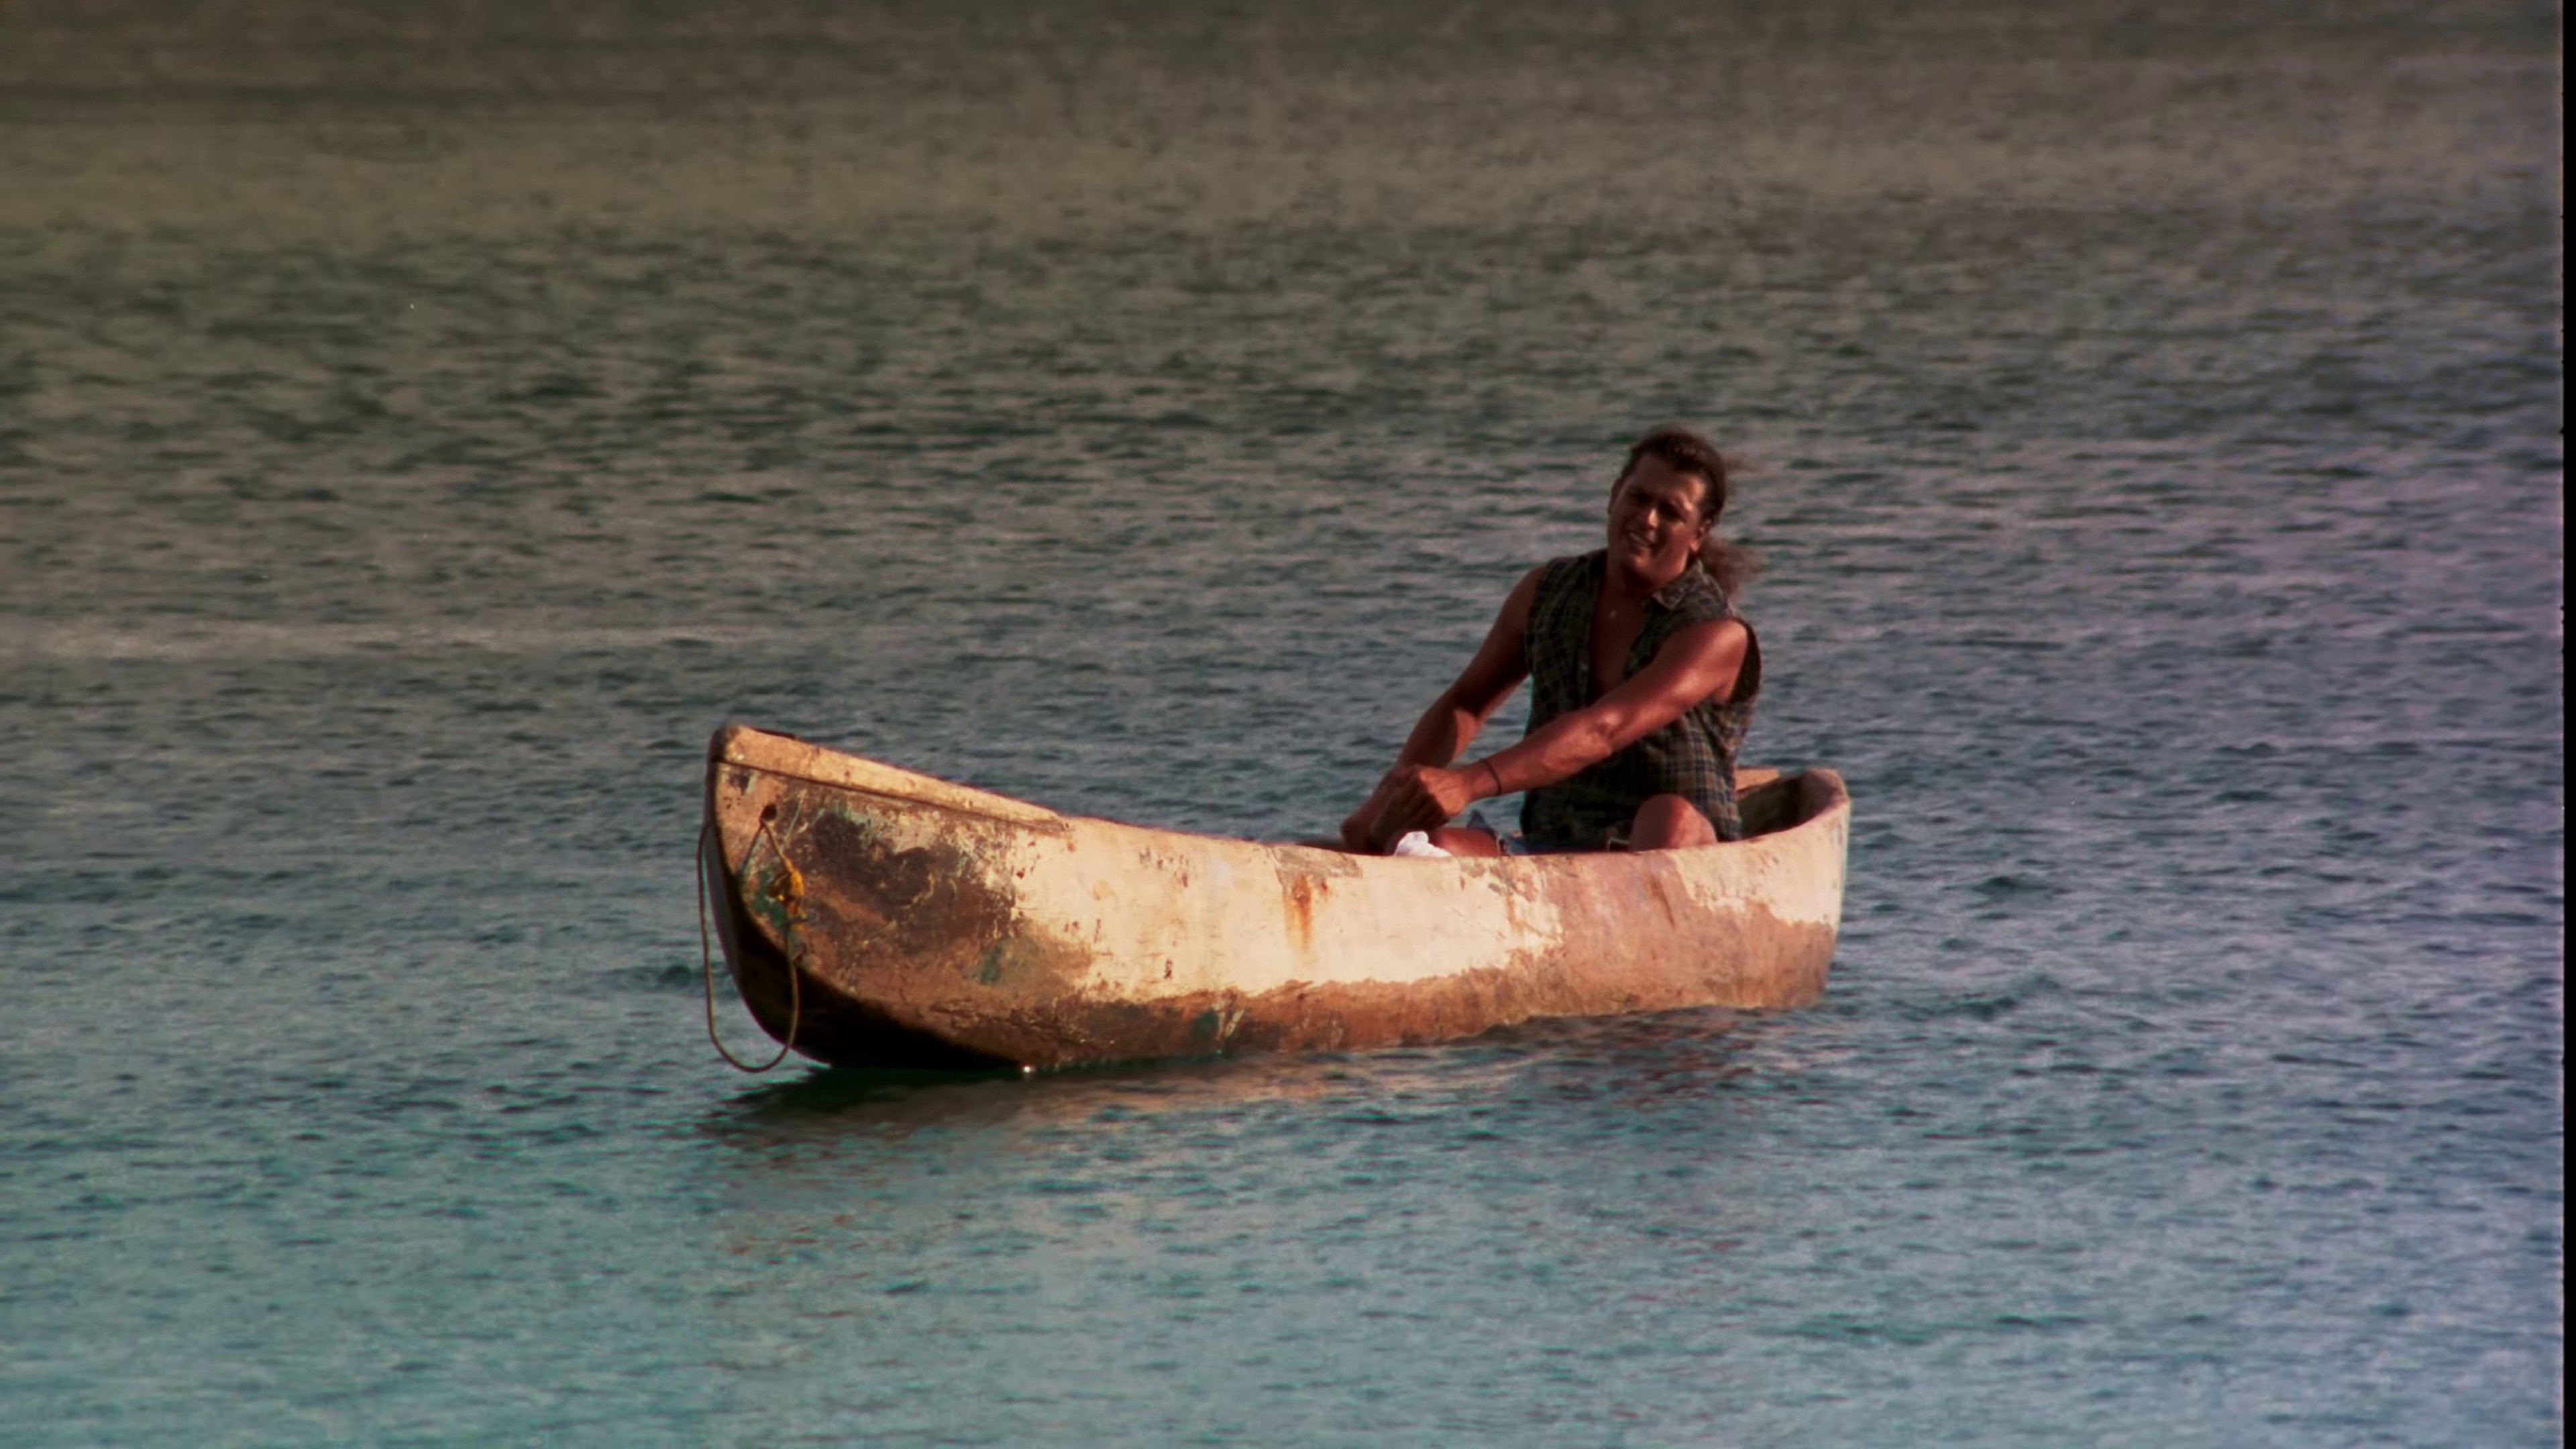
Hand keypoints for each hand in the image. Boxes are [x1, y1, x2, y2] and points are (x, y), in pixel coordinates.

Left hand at [1363, 764, 1477, 851]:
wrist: (1462, 783)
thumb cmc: (1437, 777)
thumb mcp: (1420, 770)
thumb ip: (1404, 774)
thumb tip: (1392, 782)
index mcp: (1417, 779)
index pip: (1399, 799)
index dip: (1390, 812)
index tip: (1383, 821)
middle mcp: (1426, 790)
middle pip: (1407, 812)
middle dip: (1397, 823)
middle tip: (1386, 833)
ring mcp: (1435, 802)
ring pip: (1417, 819)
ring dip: (1407, 828)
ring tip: (1398, 835)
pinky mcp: (1443, 812)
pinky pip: (1429, 824)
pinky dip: (1420, 829)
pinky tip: (1414, 832)